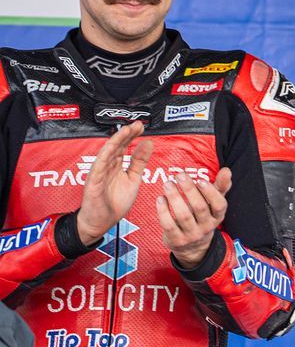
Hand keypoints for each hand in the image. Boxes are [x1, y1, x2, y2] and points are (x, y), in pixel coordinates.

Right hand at [77, 123, 152, 244]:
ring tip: (126, 130)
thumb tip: (148, 143)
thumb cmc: (115, 202)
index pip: (124, 146)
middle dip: (126, 134)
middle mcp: (107, 167)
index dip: (132, 135)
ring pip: (107, 153)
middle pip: (116, 146)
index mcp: (116, 165)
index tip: (142, 126)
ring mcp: (99, 174)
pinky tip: (111, 148)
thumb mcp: (133, 179)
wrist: (101, 222)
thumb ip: (139, 162)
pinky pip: (98, 168)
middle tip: (137, 124)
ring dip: (116, 141)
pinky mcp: (93, 183)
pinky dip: (104, 157)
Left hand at [157, 167, 232, 268]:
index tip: (201, 180)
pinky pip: (168, 225)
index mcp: (218, 217)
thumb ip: (220, 187)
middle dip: (189, 190)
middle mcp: (207, 227)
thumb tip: (227, 170)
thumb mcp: (214, 205)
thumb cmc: (203, 217)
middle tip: (179, 175)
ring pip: (183, 215)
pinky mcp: (176, 240)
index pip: (219, 205)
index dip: (211, 193)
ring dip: (175, 197)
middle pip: (199, 208)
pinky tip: (160, 198)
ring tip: (168, 183)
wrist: (193, 248)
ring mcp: (191, 235)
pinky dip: (163, 211)